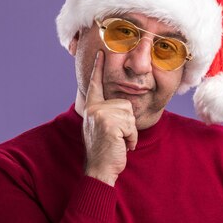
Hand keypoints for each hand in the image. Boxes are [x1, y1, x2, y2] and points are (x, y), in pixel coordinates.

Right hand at [82, 50, 137, 185]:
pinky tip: (121, 146)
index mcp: (91, 108)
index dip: (98, 68)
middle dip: (128, 124)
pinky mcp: (109, 123)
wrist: (99, 170)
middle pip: (125, 104)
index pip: (95, 85)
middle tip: (117, 138)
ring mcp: (101, 115)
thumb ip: (106, 114)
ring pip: (130, 115)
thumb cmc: (104, 151)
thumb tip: (122, 106)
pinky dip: (131, 139)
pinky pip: (132, 126)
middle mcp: (94, 109)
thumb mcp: (101, 128)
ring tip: (118, 142)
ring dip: (130, 132)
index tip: (101, 52)